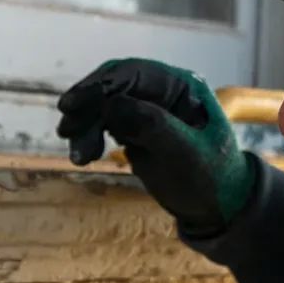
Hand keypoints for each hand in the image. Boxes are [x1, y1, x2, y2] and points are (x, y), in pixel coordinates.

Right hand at [56, 58, 256, 233]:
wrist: (216, 208)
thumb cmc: (211, 179)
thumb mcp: (186, 153)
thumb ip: (152, 126)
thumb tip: (110, 106)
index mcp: (181, 86)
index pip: (133, 74)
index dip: (99, 85)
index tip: (71, 105)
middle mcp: (161, 91)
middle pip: (111, 87)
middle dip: (87, 108)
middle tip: (67, 133)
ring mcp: (146, 109)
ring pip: (102, 106)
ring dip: (84, 126)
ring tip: (80, 156)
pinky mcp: (134, 128)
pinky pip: (102, 123)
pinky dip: (89, 136)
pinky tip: (86, 156)